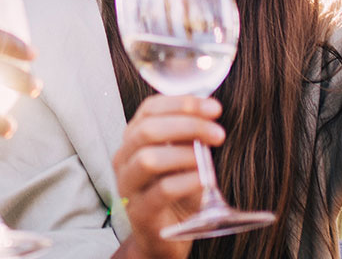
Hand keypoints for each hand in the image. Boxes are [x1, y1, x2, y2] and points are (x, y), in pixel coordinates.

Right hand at [112, 95, 224, 258]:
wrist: (163, 238)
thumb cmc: (175, 194)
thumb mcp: (182, 159)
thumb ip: (188, 137)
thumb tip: (208, 115)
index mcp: (133, 139)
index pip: (149, 109)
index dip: (181, 103)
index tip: (213, 108)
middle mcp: (124, 159)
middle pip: (147, 130)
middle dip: (187, 125)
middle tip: (217, 133)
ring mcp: (128, 186)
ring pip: (148, 159)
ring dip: (183, 154)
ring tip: (205, 160)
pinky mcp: (139, 212)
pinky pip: (161, 191)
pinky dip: (186, 182)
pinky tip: (202, 181)